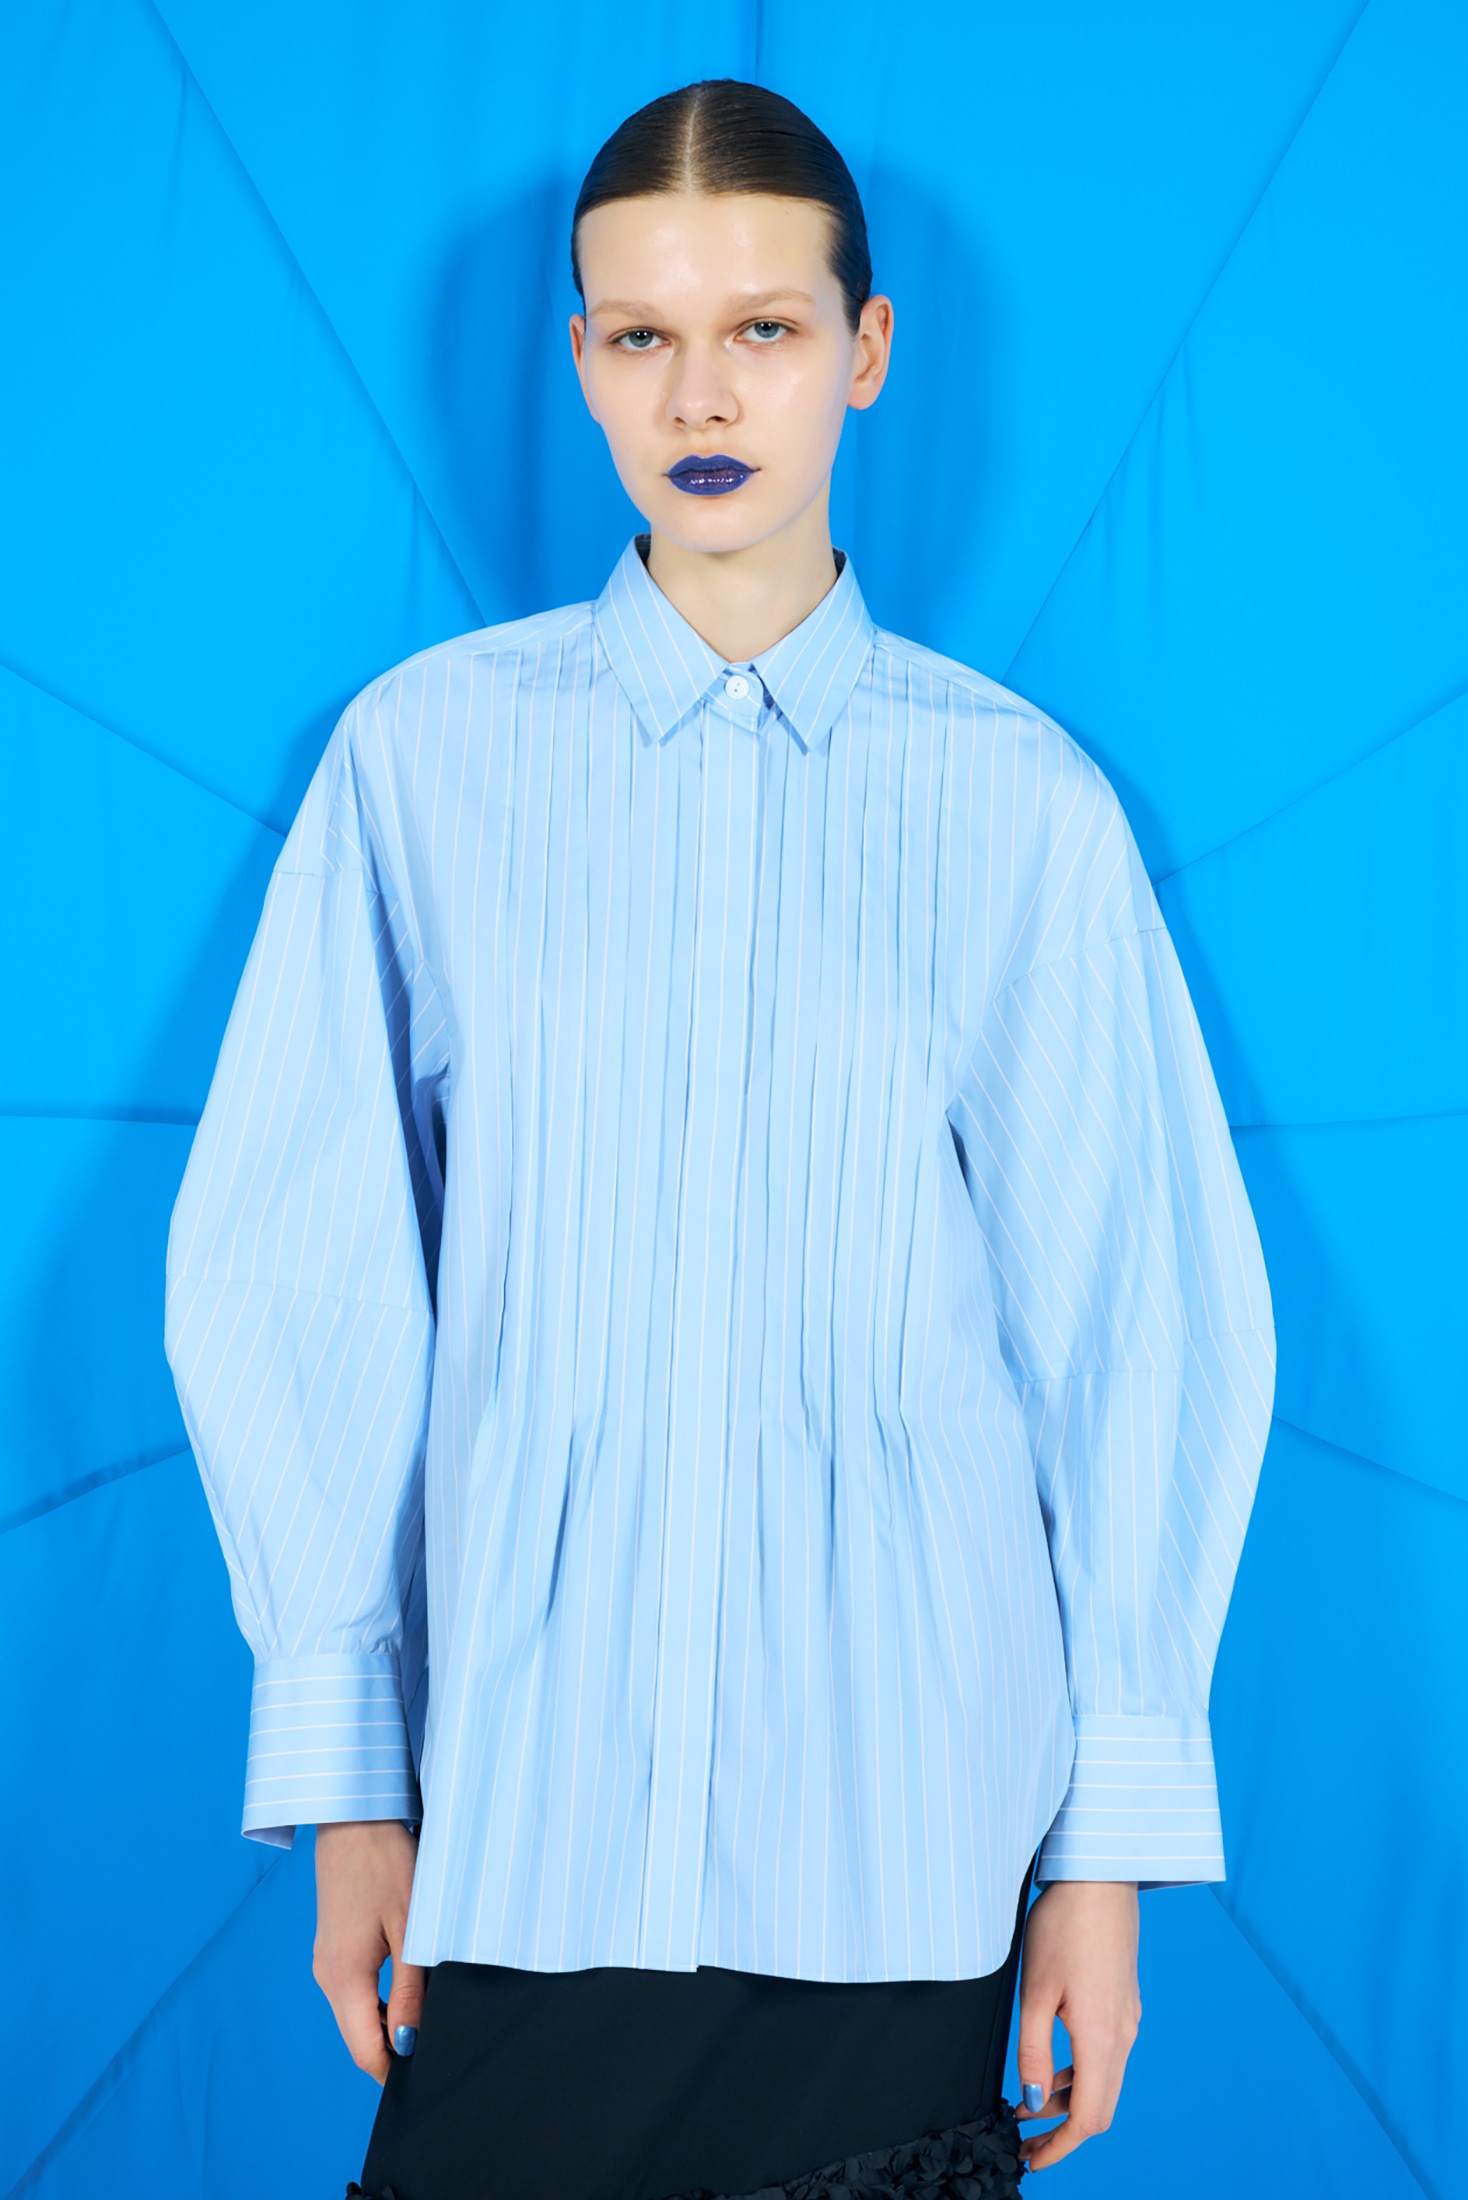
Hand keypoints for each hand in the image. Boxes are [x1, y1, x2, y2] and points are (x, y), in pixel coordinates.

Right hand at [313, 1819, 425, 2082]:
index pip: (365, 2052)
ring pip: (355, 2015)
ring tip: (425, 2016)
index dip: (394, 2073)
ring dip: (385, 2024)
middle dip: (392, 2051)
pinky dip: (376, 2001)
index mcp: (344, 1978)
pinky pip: (353, 1991)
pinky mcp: (332, 1947)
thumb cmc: (386, 1864)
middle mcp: (327, 1977)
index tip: (427, 2075)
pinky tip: (405, 1988)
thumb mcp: (412, 1929)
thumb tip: (409, 2045)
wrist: (355, 1819)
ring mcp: (326, 1962)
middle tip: (434, 2046)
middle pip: (358, 2037)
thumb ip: (410, 1992)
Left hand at [1013, 1880, 1140, 2171]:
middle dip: (1063, 2132)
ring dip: (1070, 2102)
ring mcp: (1128, 2019)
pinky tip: (1053, 2067)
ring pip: (1104, 2082)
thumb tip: (1033, 2101)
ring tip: (1030, 2107)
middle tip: (1026, 2142)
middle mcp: (1124, 2036)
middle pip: (1101, 2107)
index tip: (1031, 2159)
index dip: (1060, 2146)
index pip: (1088, 2117)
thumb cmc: (1063, 1927)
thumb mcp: (1035, 1992)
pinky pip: (1106, 2056)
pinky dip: (1080, 2075)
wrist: (1100, 1878)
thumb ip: (1034, 2052)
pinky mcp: (1124, 2003)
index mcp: (1102, 2039)